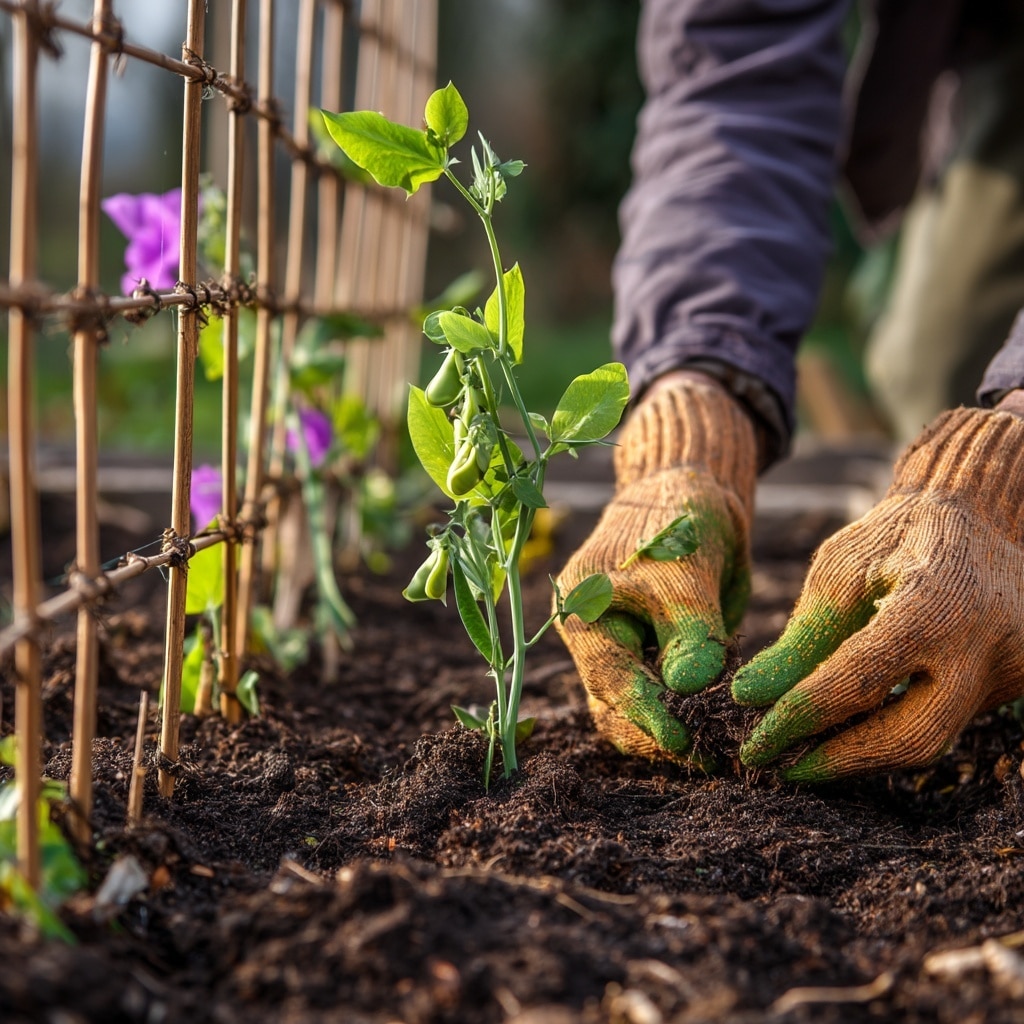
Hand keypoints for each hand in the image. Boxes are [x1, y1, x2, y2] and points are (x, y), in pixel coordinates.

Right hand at [555, 375, 756, 759]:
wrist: (691, 494)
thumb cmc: (681, 522)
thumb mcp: (687, 573)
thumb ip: (689, 634)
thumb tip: (689, 691)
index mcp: (585, 612)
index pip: (611, 680)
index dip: (649, 717)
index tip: (690, 743)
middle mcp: (594, 637)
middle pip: (614, 707)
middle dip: (659, 735)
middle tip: (713, 754)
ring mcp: (618, 648)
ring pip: (634, 710)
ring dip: (672, 731)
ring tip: (719, 747)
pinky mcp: (646, 653)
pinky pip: (658, 696)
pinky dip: (684, 713)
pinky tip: (718, 725)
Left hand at [733, 406, 1023, 780]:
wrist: (977, 520)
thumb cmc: (896, 537)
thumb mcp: (839, 572)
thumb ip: (800, 640)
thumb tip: (750, 699)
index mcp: (935, 605)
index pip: (857, 682)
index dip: (799, 720)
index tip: (754, 744)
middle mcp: (985, 647)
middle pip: (911, 736)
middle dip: (840, 761)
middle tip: (782, 768)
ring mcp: (1010, 671)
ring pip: (932, 741)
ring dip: (863, 755)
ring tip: (806, 754)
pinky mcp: (1013, 686)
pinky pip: (946, 725)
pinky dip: (892, 734)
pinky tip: (848, 734)